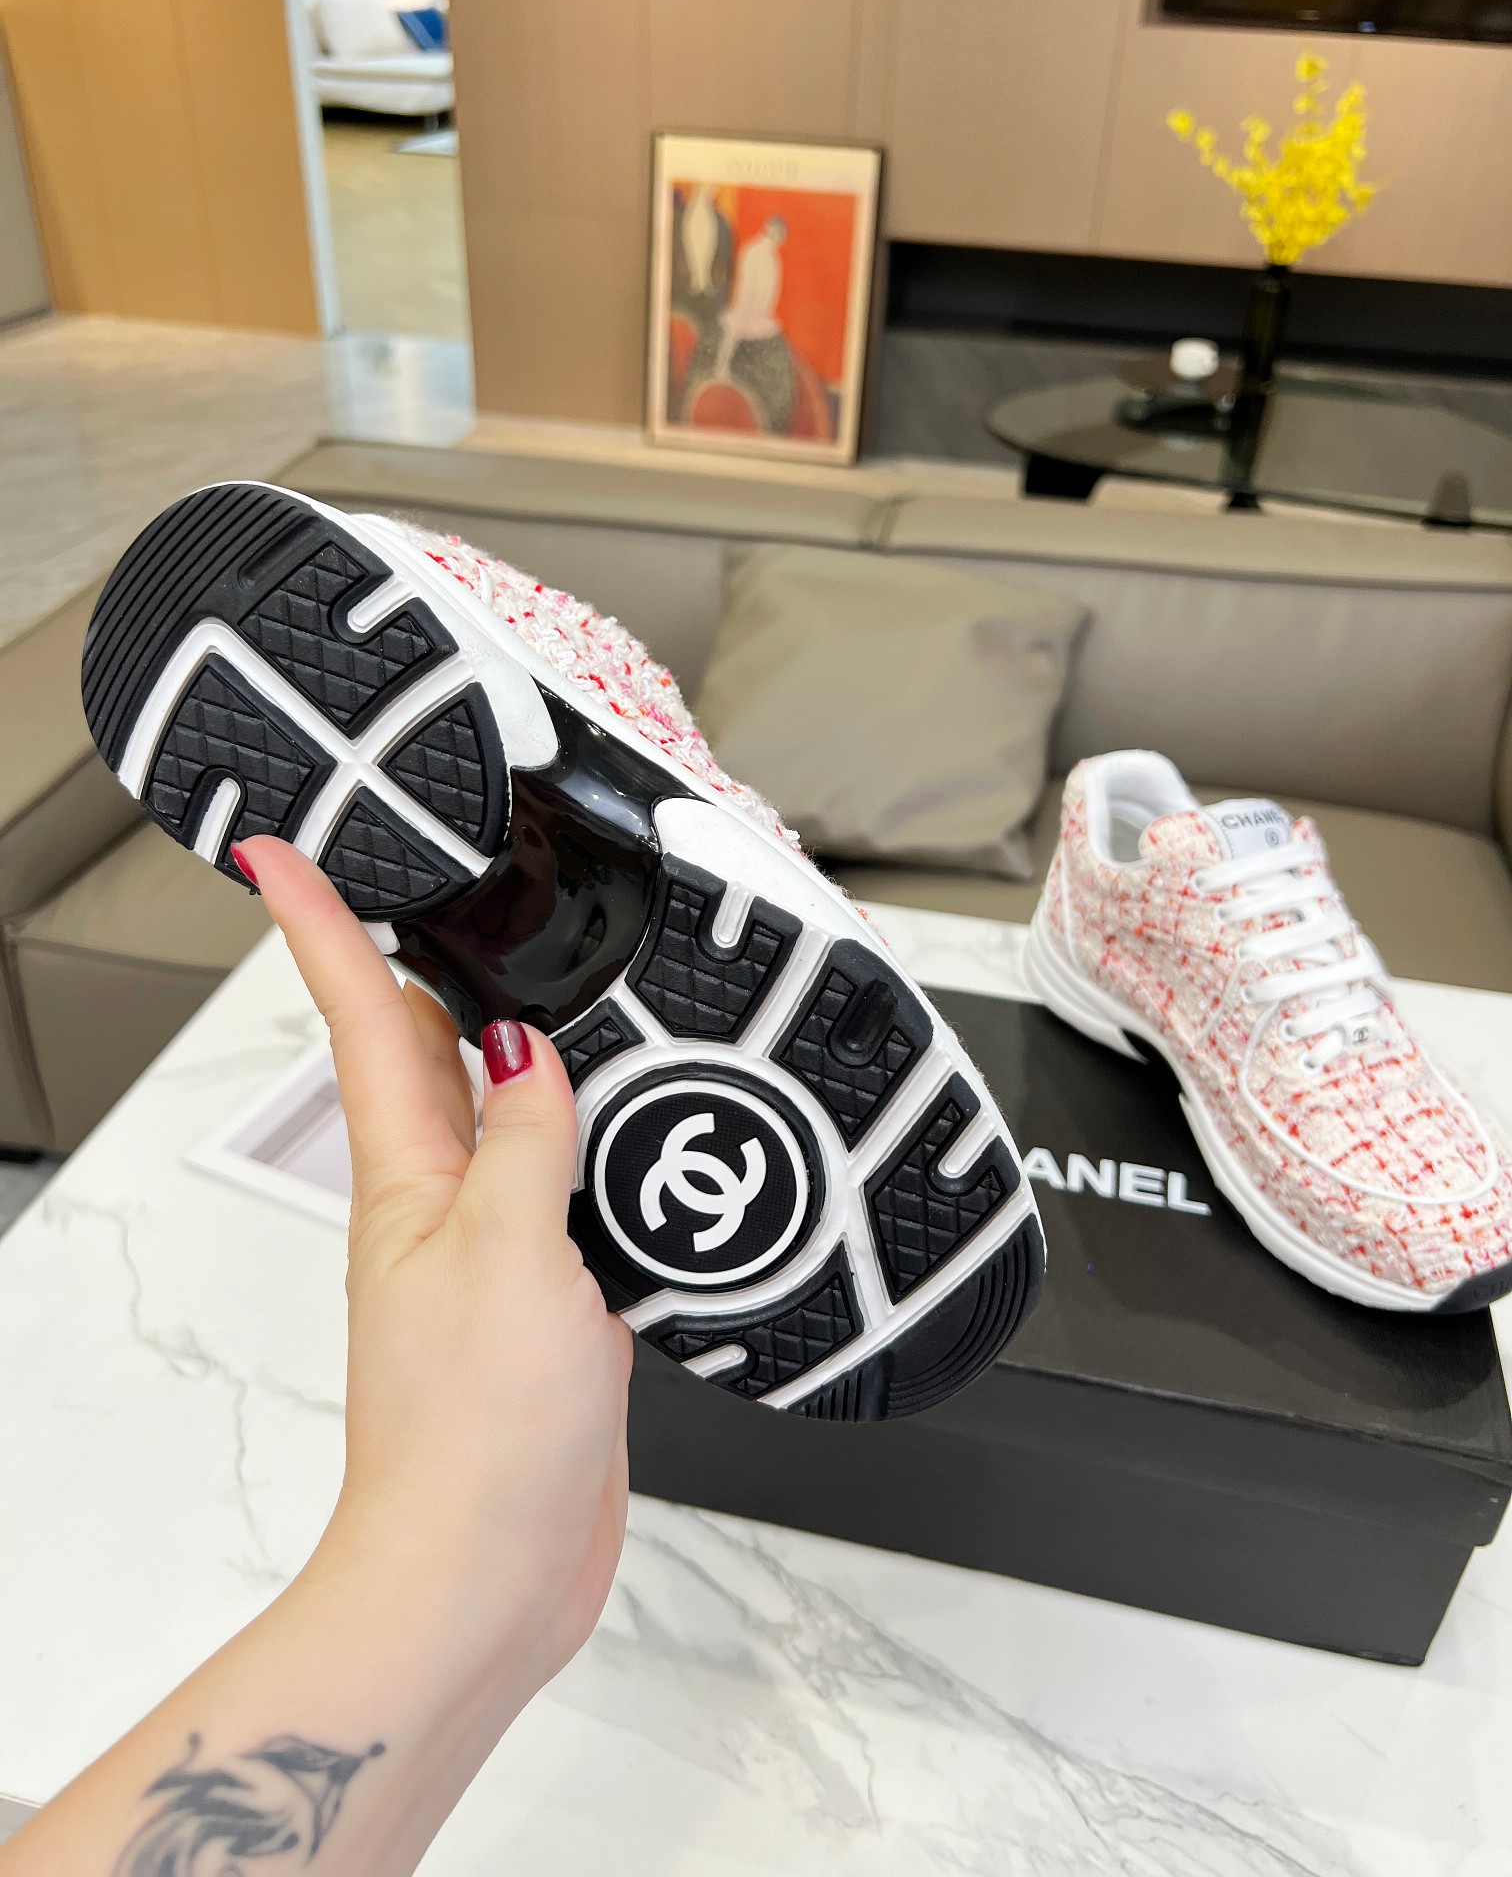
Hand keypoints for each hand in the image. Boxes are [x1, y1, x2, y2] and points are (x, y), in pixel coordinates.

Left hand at [236, 837, 632, 1697]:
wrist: (488, 1572)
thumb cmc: (472, 1438)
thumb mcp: (509, 1255)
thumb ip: (527, 1140)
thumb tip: (529, 1051)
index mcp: (408, 1176)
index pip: (358, 1017)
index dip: (317, 925)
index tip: (280, 850)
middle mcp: (441, 1203)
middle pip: (421, 1052)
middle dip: (419, 961)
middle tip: (432, 881)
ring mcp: (494, 1250)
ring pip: (504, 1114)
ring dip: (520, 1046)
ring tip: (553, 978)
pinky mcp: (547, 1298)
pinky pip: (566, 1188)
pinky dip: (594, 1139)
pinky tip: (639, 1128)